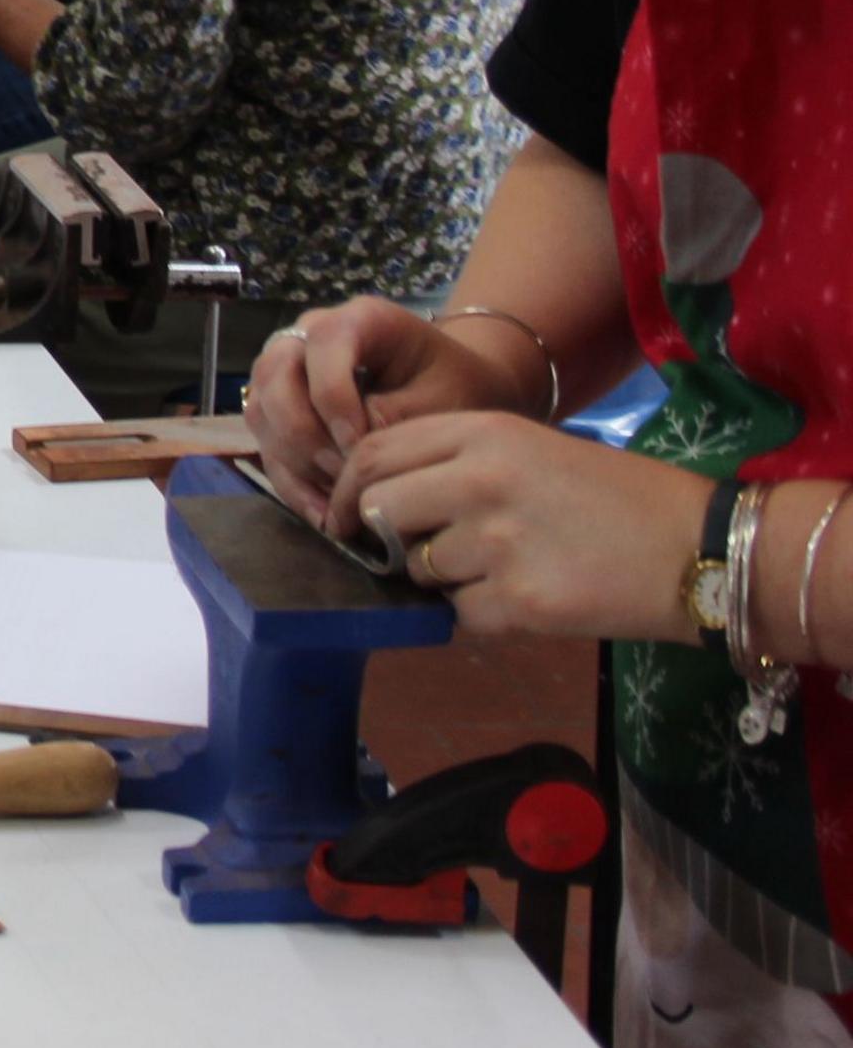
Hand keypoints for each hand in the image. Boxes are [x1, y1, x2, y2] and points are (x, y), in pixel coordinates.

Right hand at [246, 296, 545, 522]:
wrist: (456, 394)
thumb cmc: (456, 388)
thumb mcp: (443, 399)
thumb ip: (396, 417)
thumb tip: (350, 451)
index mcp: (357, 319)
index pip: (323, 349)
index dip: (334, 401)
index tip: (361, 449)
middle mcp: (308, 335)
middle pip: (275, 376)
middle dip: (305, 434)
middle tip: (344, 478)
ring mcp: (288, 368)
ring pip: (261, 409)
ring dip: (293, 459)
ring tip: (336, 501)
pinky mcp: (279, 406)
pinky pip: (264, 441)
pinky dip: (290, 481)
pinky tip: (323, 514)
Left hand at [333, 410, 712, 640]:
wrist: (702, 548)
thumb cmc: (617, 498)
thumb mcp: (532, 448)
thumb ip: (454, 462)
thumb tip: (375, 502)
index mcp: (484, 432)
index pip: (374, 454)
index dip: (347, 489)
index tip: (345, 516)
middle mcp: (480, 480)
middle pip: (376, 510)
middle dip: (382, 537)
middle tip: (409, 552)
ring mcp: (497, 542)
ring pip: (417, 567)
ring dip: (441, 577)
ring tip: (500, 569)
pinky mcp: (517, 602)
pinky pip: (458, 614)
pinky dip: (480, 615)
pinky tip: (525, 598)